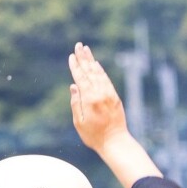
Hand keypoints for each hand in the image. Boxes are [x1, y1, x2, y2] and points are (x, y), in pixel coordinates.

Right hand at [70, 43, 159, 187]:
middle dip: (83, 57)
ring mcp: (109, 94)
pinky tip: (96, 64)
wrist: (115, 142)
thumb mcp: (79, 122)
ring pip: (99, 73)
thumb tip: (74, 85)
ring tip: (86, 50)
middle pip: (90, 71)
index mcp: (90, 99)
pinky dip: (101, 71)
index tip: (71, 56)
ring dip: (92, 60)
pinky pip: (106, 80)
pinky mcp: (115, 97)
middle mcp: (100, 93)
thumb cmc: (94, 136)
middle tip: (78, 45)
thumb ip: (76, 103)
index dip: (75, 66)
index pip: (81, 78)